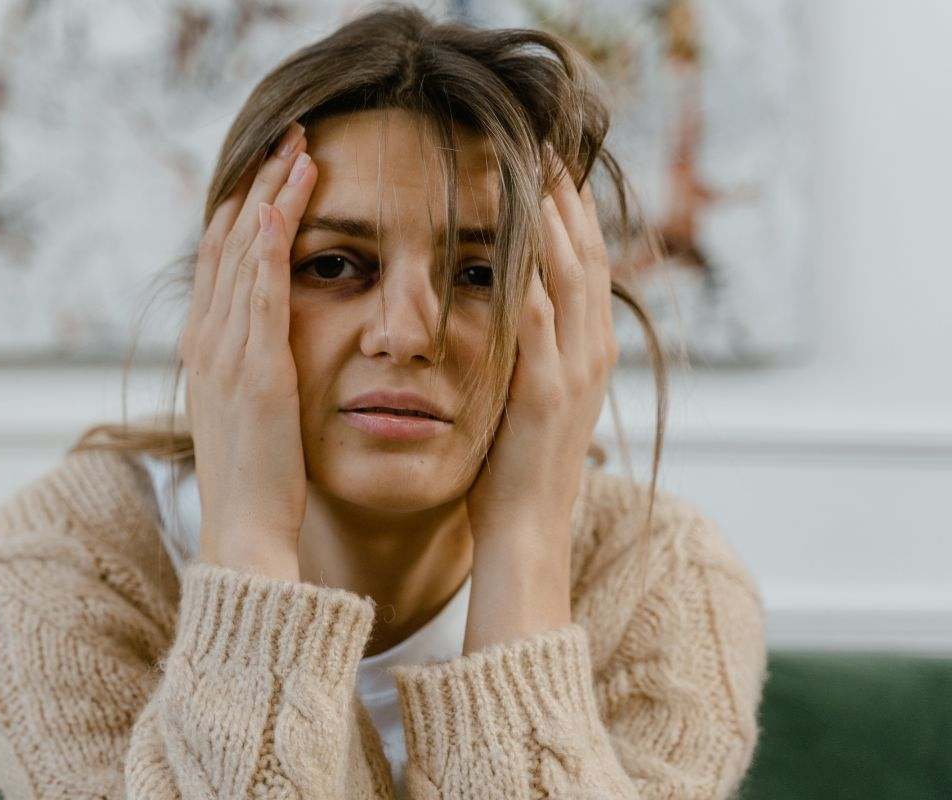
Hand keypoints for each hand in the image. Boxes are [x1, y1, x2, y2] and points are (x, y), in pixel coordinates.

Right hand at [179, 120, 317, 577]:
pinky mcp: (254, 369)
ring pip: (245, 254)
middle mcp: (207, 342)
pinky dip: (270, 243)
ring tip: (299, 147)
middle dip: (260, 185)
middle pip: (230, 243)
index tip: (273, 170)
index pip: (223, 262)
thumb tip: (269, 351)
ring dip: (271, 196)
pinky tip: (285, 203)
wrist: (243, 535)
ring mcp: (226, 353)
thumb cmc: (257, 485)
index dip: (246, 210)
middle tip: (288, 136)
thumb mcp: (249, 418)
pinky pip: (260, 291)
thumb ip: (253, 374)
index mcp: (208, 351)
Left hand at [464, 160, 618, 556]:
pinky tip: (512, 234)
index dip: (575, 213)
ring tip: (534, 166)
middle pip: (587, 255)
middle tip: (548, 144)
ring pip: (569, 275)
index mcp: (590, 352)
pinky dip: (527, 272)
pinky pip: (536, 317)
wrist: (526, 533)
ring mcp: (574, 370)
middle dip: (567, 198)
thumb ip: (533, 354)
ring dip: (552, 217)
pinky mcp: (545, 391)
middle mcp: (592, 352)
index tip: (556, 166)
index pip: (588, 265)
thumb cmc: (517, 470)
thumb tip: (513, 314)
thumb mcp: (532, 400)